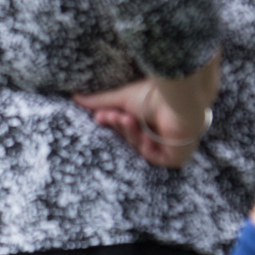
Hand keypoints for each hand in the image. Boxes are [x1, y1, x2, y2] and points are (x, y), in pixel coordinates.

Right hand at [74, 78, 200, 167]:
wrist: (179, 102)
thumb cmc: (154, 96)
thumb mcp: (121, 99)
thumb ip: (99, 101)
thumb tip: (75, 97)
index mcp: (150, 116)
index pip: (126, 125)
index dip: (111, 122)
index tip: (98, 116)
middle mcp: (160, 130)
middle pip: (130, 137)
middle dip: (119, 126)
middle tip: (109, 116)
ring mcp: (168, 145)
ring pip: (138, 146)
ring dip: (130, 132)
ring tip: (127, 118)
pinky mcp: (175, 158)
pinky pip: (152, 157)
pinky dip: (145, 146)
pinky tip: (147, 134)